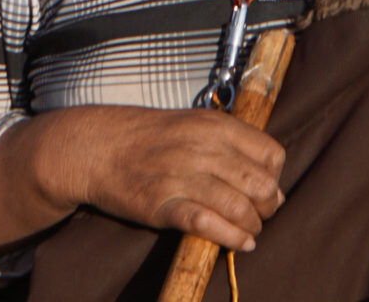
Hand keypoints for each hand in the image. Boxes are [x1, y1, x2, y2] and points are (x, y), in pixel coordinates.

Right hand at [0, 105, 284, 253]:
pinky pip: (210, 224)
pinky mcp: (163, 204)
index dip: (274, 177)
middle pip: (261, 186)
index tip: (264, 188)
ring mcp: (182, 176)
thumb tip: (265, 178)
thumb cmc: (145, 137)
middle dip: (267, 207)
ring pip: (240, 208)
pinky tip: (237, 243)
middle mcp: (202, 148)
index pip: (271, 155)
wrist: (94, 147)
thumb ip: (227, 144)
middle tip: (258, 214)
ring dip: (251, 227)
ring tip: (247, 232)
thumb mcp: (191, 124)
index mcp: (214, 125)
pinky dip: (230, 238)